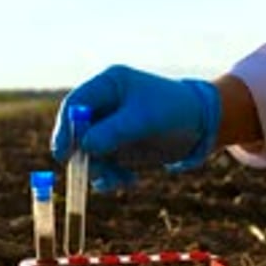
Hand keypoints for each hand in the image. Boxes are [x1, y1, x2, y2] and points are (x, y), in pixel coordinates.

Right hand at [51, 64, 220, 190]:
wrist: (201, 126)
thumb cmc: (175, 110)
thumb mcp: (145, 118)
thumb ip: (114, 131)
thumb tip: (84, 146)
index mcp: (108, 85)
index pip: (75, 105)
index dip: (66, 128)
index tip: (64, 152)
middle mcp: (104, 106)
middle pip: (76, 132)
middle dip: (84, 155)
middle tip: (94, 172)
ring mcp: (108, 128)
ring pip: (88, 154)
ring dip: (101, 170)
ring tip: (123, 179)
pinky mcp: (116, 148)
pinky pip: (103, 166)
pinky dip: (111, 177)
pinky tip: (128, 181)